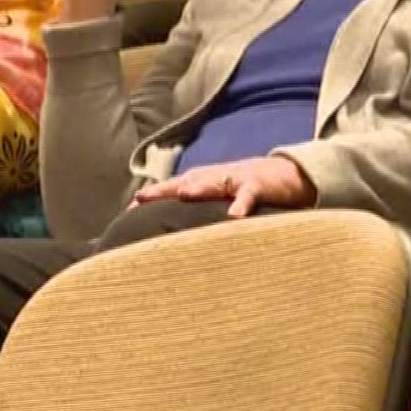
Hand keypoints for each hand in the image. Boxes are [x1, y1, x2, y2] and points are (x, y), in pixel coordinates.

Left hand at [131, 156, 317, 217]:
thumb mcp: (216, 199)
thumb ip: (195, 213)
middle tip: (139, 200)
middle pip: (182, 184)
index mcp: (199, 184)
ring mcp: (233, 180)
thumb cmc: (243, 191)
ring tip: (183, 195)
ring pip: (213, 183)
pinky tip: (235, 216)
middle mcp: (211, 179)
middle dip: (161, 191)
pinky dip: (242, 204)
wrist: (285, 175)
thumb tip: (171, 236)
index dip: (147, 201)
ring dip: (199, 188)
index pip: (167, 191)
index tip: (124, 215)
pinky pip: (248, 196)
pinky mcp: (257, 186)